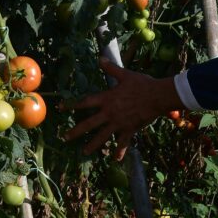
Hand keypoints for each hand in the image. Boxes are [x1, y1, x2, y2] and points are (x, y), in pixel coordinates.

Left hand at [64, 58, 182, 159]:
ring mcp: (118, 123)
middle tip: (65, 138)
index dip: (72, 105)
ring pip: (102, 136)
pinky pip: (123, 142)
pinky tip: (116, 159)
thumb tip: (100, 58)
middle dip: (76, 131)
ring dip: (92, 144)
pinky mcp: (129, 129)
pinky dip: (120, 151)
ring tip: (84, 151)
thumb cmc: (141, 84)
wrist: (156, 96)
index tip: (61, 108)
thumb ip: (111, 68)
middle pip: (89, 123)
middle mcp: (109, 112)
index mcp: (107, 99)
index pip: (86, 102)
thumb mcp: (125, 74)